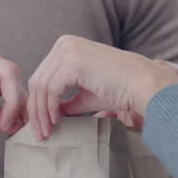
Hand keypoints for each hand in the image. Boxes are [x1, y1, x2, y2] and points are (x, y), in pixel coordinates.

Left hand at [26, 35, 177, 139]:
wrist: (141, 85)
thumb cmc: (119, 90)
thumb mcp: (85, 95)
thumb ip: (65, 101)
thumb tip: (48, 114)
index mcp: (66, 46)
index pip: (42, 76)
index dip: (37, 103)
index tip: (39, 125)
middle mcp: (64, 44)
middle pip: (37, 81)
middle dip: (35, 110)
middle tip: (39, 133)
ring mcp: (68, 50)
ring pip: (41, 86)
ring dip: (41, 113)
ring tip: (47, 132)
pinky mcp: (72, 62)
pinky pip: (51, 89)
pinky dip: (50, 108)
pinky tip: (56, 121)